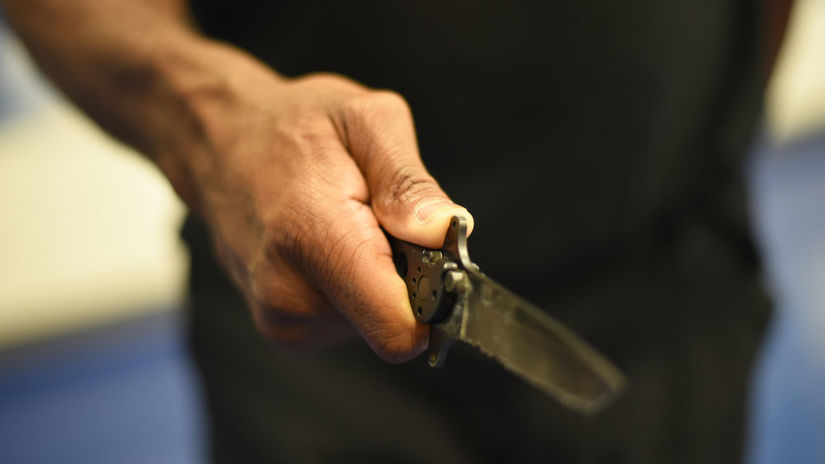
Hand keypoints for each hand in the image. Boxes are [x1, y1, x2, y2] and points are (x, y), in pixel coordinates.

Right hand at [180, 70, 472, 361]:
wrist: (217, 145)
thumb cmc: (290, 126)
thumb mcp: (364, 120)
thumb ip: (407, 182)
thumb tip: (445, 232)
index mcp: (313, 240)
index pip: (397, 329)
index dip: (437, 297)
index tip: (435, 254)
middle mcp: (290, 297)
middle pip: (395, 322)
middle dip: (406, 275)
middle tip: (376, 220)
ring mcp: (283, 320)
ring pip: (374, 323)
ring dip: (378, 278)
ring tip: (347, 226)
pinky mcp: (285, 328)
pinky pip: (351, 321)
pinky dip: (354, 287)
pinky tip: (329, 246)